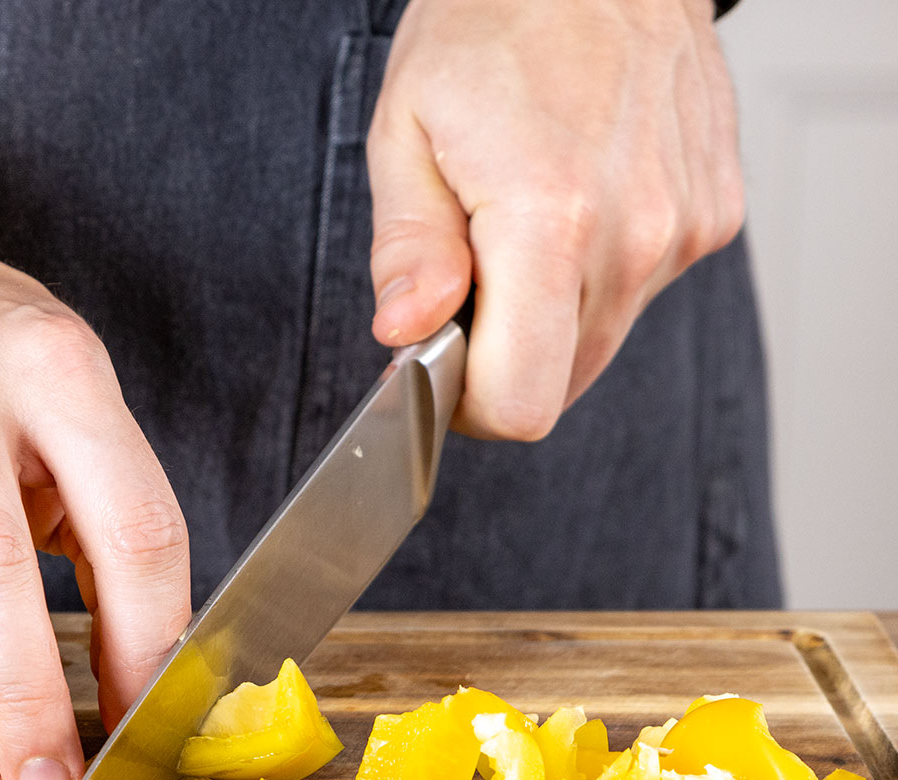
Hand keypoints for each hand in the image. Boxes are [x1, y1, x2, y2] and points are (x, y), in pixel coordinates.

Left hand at [367, 0, 744, 438]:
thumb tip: (406, 331)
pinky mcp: (713, 215)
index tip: (438, 360)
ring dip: (549, 311)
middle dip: (502, 354)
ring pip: (599, 341)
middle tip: (468, 273)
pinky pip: (640, 289)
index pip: (520, 402)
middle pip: (560, 383)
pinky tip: (575, 197)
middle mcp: (634, 234)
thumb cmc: (492, 25)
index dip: (465, 403)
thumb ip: (408, 248)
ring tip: (520, 218)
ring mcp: (684, 227)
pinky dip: (596, 268)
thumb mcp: (405, 132)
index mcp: (550, 221)